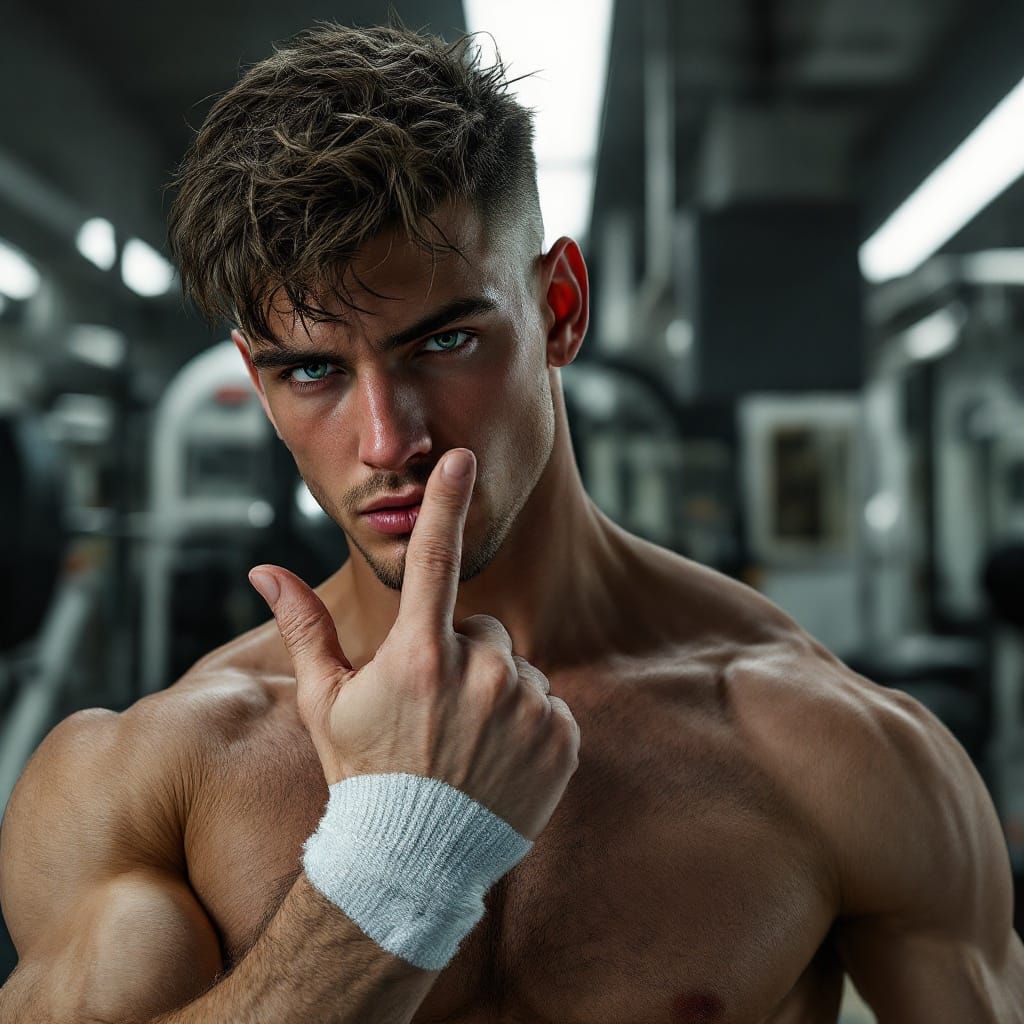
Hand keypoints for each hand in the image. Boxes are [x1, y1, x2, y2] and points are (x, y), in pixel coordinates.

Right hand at [248, 448, 580, 840]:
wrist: (416, 860)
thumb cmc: (364, 774)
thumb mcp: (327, 703)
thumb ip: (304, 627)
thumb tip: (263, 569)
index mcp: (419, 658)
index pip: (434, 563)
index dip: (445, 504)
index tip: (460, 460)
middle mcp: (480, 675)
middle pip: (484, 631)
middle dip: (463, 657)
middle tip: (436, 712)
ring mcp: (527, 707)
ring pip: (517, 668)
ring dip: (497, 691)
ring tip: (466, 742)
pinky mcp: (562, 737)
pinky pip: (549, 704)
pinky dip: (529, 723)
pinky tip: (498, 759)